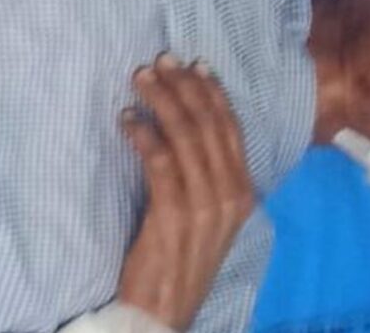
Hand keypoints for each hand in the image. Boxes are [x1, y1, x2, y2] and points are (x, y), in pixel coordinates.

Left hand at [117, 54, 255, 331]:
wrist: (164, 310)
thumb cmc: (180, 260)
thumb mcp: (206, 216)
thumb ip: (205, 176)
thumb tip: (185, 127)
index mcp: (243, 192)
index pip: (231, 128)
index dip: (211, 92)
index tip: (193, 65)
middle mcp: (231, 194)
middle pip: (209, 125)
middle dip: (184, 87)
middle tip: (159, 62)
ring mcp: (206, 205)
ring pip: (186, 136)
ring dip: (161, 101)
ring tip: (139, 79)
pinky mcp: (175, 214)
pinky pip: (160, 160)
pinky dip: (142, 134)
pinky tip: (126, 120)